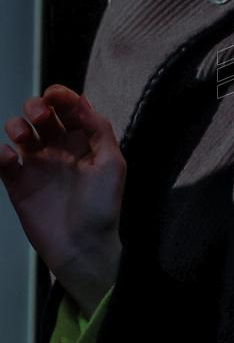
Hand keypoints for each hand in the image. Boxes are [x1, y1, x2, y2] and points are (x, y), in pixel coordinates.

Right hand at [0, 85, 125, 316]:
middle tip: (39, 115)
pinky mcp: (18, 184)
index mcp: (83, 142)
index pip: (70, 109)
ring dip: (16, 125)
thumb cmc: (102, 208)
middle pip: (41, 115)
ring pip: (19, 132)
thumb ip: (100, 131)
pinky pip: (3, 161)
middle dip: (36, 106)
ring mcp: (37, 165)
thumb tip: (83, 104)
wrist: (83, 247)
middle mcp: (59, 149)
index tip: (55, 95)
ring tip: (22, 136)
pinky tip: (8, 157)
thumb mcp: (113, 165)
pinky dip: (0, 153)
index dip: (62, 96)